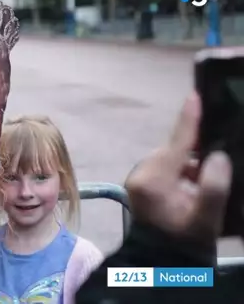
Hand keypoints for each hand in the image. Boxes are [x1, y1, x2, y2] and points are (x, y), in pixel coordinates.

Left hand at [124, 92, 231, 240]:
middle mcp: (141, 173)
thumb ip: (213, 187)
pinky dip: (183, 171)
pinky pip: (167, 167)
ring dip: (190, 163)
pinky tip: (194, 185)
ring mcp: (140, 178)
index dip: (189, 120)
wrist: (161, 260)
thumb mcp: (205, 218)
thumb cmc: (184, 240)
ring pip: (172, 158)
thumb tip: (217, 157)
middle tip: (216, 161)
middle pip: (175, 149)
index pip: (176, 144)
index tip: (194, 96)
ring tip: (201, 185)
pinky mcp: (142, 183)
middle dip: (195, 151)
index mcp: (152, 180)